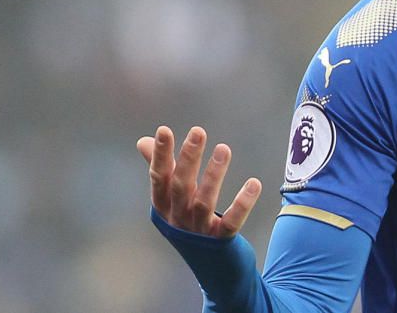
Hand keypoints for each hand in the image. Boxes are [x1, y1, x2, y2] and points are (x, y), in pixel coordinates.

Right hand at [136, 126, 261, 237]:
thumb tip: (143, 141)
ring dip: (213, 175)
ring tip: (224, 148)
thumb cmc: (187, 223)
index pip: (159, 177)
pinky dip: (242, 204)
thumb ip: (160, 169)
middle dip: (188, 158)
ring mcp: (198, 231)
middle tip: (198, 131)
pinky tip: (254, 183)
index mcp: (163, 206)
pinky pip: (231, 222)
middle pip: (181, 186)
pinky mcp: (221, 241)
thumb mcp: (171, 198)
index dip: (160, 155)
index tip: (164, 130)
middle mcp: (177, 219)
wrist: (210, 267)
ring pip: (204, 201)